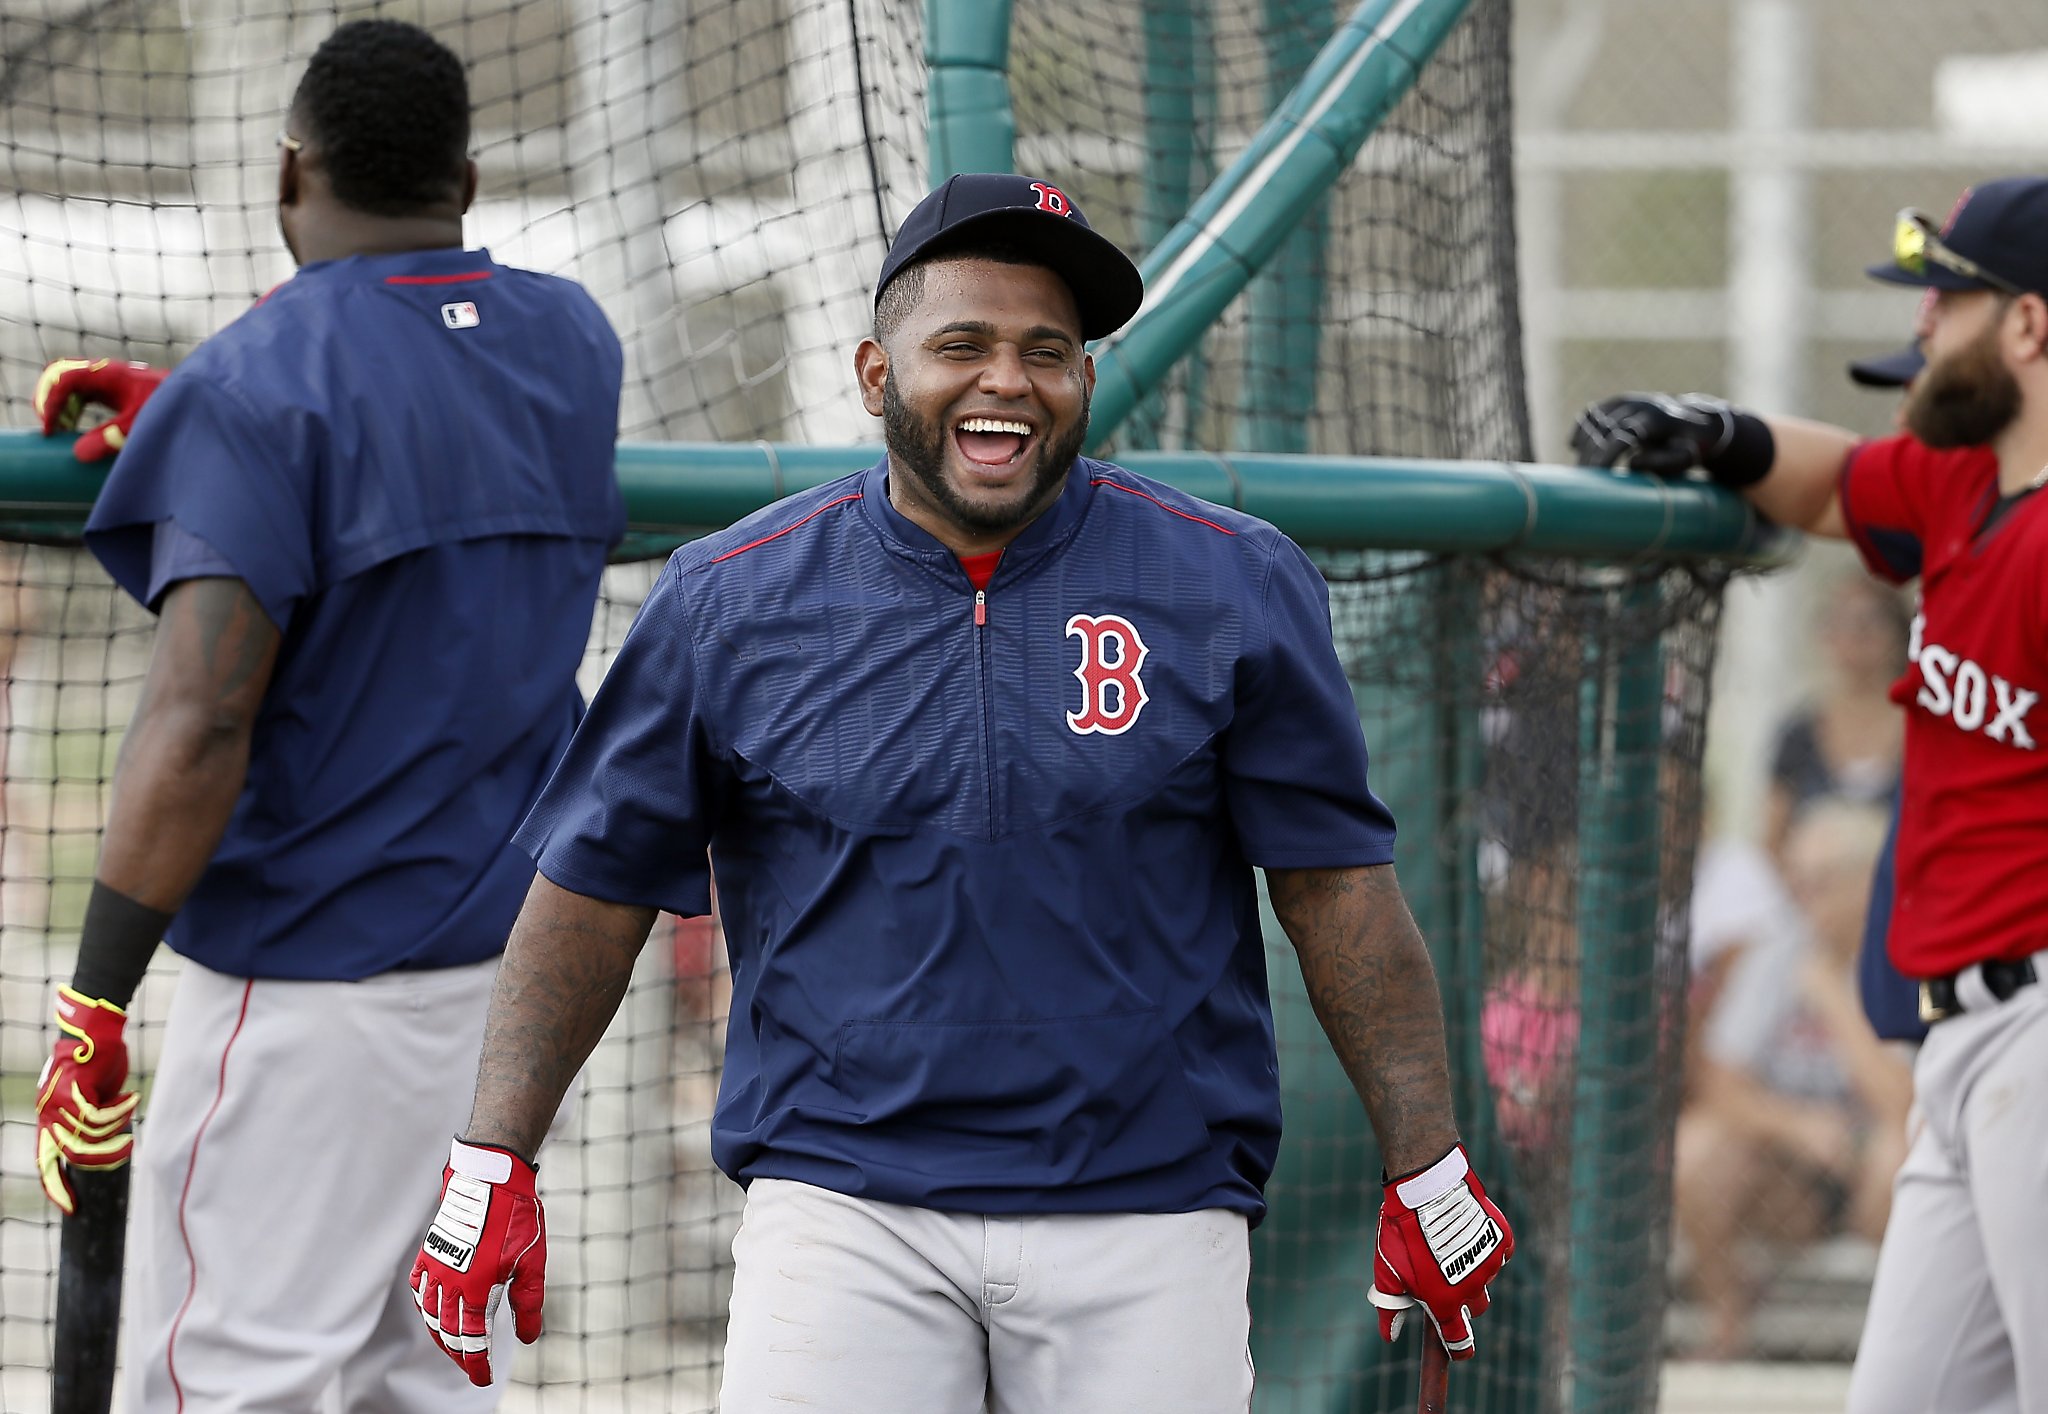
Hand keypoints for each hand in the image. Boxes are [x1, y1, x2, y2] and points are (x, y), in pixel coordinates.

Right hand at [33, 357, 168, 461]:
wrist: (197, 398)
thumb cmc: (172, 407)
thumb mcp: (141, 424)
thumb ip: (113, 437)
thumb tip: (79, 454)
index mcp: (109, 374)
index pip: (64, 378)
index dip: (51, 402)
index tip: (51, 430)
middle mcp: (104, 372)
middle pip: (59, 374)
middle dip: (48, 399)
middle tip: (50, 429)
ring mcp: (107, 379)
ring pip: (67, 383)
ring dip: (58, 404)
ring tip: (59, 431)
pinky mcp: (112, 389)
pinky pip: (80, 392)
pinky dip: (70, 407)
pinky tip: (72, 428)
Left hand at [35, 986, 140, 1214]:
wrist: (95, 1031)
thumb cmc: (98, 1063)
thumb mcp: (91, 1098)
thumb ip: (89, 1120)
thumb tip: (104, 1146)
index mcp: (48, 1121)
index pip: (45, 1164)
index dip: (56, 1189)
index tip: (72, 1209)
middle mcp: (48, 1115)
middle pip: (73, 1157)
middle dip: (104, 1160)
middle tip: (127, 1149)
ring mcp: (58, 1103)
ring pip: (90, 1137)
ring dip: (117, 1129)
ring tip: (131, 1113)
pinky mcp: (73, 1090)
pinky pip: (99, 1117)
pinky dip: (120, 1111)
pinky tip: (132, 1098)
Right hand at [412, 1138, 545, 1386]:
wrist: (491, 1179)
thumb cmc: (516, 1219)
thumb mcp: (532, 1263)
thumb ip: (529, 1303)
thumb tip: (528, 1337)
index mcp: (477, 1288)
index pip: (472, 1339)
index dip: (477, 1362)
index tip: (481, 1378)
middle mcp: (450, 1282)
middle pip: (448, 1331)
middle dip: (459, 1354)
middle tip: (471, 1366)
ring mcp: (436, 1266)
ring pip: (430, 1314)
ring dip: (440, 1334)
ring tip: (452, 1345)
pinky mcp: (429, 1251)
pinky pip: (419, 1287)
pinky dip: (424, 1305)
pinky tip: (431, 1312)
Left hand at [1369, 1144, 1512, 1359]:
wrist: (1425, 1187)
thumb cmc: (1402, 1232)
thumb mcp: (1387, 1272)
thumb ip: (1390, 1308)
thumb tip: (1389, 1337)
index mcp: (1445, 1302)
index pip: (1460, 1340)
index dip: (1459, 1348)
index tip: (1458, 1348)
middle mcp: (1473, 1288)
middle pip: (1477, 1307)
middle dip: (1464, 1298)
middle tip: (1445, 1274)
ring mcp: (1490, 1264)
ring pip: (1487, 1278)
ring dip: (1473, 1268)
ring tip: (1450, 1243)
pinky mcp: (1501, 1240)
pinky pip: (1500, 1253)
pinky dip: (1487, 1246)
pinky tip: (1468, 1231)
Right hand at [1570, 393, 1738, 475]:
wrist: (1694, 419)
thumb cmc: (1689, 446)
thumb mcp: (1685, 458)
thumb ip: (1663, 464)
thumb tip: (1631, 463)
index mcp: (1658, 419)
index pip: (1622, 434)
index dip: (1605, 454)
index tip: (1596, 474)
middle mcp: (1640, 405)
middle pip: (1603, 429)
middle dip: (1590, 454)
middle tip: (1584, 478)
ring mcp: (1627, 401)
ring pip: (1593, 421)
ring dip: (1583, 445)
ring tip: (1582, 468)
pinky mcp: (1616, 403)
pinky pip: (1591, 414)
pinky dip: (1581, 429)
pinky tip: (1576, 447)